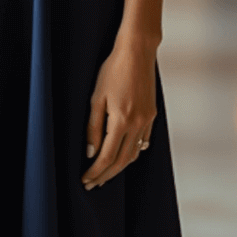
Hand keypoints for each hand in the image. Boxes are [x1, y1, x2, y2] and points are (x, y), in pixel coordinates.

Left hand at [83, 32, 157, 189]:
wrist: (137, 53)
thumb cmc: (113, 70)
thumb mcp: (96, 98)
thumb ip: (93, 127)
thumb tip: (90, 152)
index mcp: (121, 120)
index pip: (106, 156)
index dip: (95, 171)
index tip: (85, 179)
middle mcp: (137, 124)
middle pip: (121, 161)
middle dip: (106, 175)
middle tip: (93, 183)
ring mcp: (147, 120)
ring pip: (133, 153)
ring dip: (119, 167)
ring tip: (105, 174)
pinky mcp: (151, 115)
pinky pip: (142, 141)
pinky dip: (132, 152)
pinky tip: (124, 155)